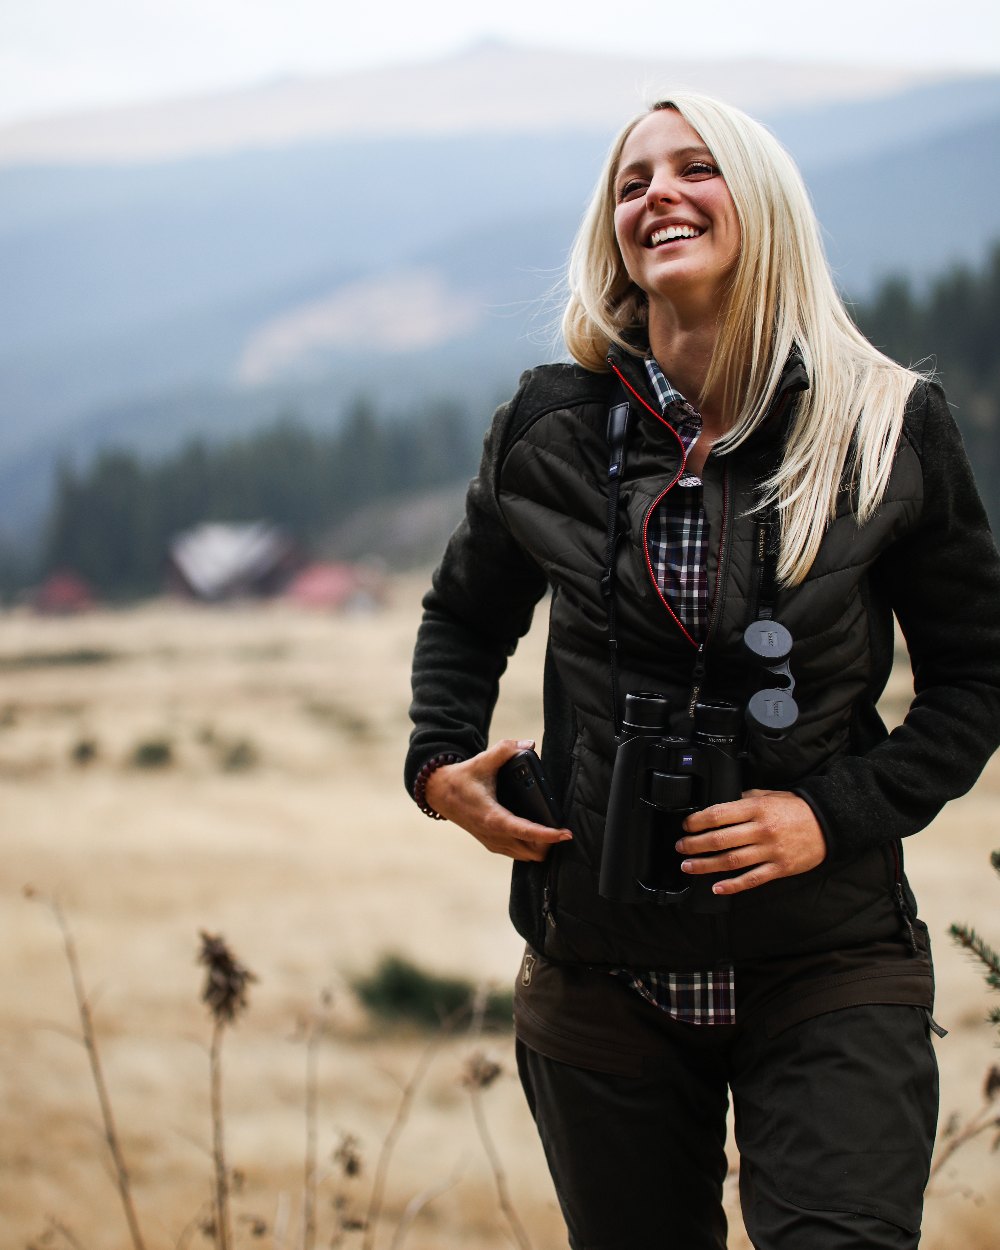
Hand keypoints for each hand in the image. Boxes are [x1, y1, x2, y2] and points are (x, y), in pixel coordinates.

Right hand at [424, 739, 572, 862]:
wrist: (439, 793)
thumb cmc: (461, 779)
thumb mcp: (482, 761)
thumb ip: (505, 750)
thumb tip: (528, 743)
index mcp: (493, 817)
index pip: (526, 831)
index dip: (548, 835)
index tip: (566, 833)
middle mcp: (493, 835)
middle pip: (532, 851)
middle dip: (550, 842)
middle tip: (561, 826)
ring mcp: (492, 842)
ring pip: (526, 856)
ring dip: (541, 847)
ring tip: (553, 831)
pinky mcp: (491, 844)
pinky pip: (517, 853)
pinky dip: (530, 847)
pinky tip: (536, 834)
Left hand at [675, 789, 826, 894]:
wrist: (827, 823)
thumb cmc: (795, 808)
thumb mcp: (768, 795)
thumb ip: (744, 800)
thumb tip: (720, 806)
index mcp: (756, 809)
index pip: (718, 815)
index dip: (697, 821)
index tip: (686, 826)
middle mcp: (761, 830)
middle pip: (720, 839)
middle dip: (695, 844)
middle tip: (680, 847)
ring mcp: (770, 851)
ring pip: (731, 861)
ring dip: (705, 864)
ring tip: (688, 866)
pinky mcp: (779, 868)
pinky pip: (752, 879)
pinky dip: (733, 885)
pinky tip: (717, 887)